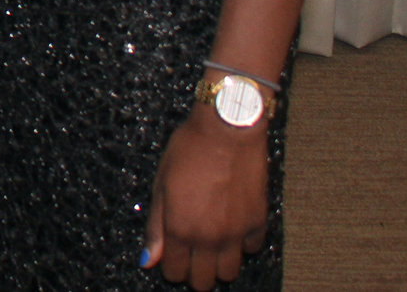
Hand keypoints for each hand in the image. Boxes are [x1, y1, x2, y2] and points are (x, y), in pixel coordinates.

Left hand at [141, 104, 269, 288]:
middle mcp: (209, 238)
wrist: (227, 130)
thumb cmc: (188, 150)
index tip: (171, 257)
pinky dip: (241, 244)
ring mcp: (236, 233)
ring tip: (211, 245)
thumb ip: (156, 226)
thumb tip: (148, 260)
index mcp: (180, 228)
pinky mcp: (258, 222)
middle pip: (204, 281)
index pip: (175, 272)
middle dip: (194, 272)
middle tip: (191, 254)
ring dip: (218, 264)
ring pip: (229, 273)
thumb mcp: (161, 184)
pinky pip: (250, 249)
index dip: (171, 267)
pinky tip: (232, 227)